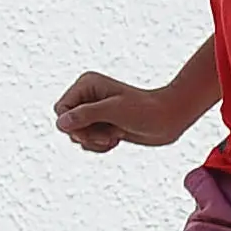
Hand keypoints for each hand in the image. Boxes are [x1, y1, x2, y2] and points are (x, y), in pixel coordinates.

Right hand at [54, 70, 192, 152]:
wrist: (169, 119)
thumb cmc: (145, 110)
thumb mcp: (114, 111)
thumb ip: (85, 115)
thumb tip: (61, 123)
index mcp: (86, 85)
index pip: (61, 109)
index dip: (72, 124)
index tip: (91, 130)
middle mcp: (87, 97)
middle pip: (66, 123)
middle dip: (85, 134)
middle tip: (106, 135)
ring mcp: (94, 111)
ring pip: (76, 134)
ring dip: (93, 141)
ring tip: (113, 137)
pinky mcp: (101, 124)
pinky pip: (86, 141)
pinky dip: (98, 146)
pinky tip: (116, 140)